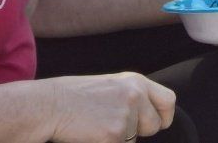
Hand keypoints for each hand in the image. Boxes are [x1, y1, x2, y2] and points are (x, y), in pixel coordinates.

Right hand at [41, 73, 174, 142]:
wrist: (48, 105)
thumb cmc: (71, 97)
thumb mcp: (109, 86)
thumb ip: (130, 96)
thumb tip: (145, 115)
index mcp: (135, 81)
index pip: (168, 100)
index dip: (163, 116)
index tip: (156, 123)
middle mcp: (135, 96)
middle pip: (154, 125)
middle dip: (138, 132)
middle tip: (113, 126)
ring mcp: (126, 116)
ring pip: (134, 140)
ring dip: (118, 139)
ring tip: (96, 127)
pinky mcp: (114, 136)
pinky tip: (91, 135)